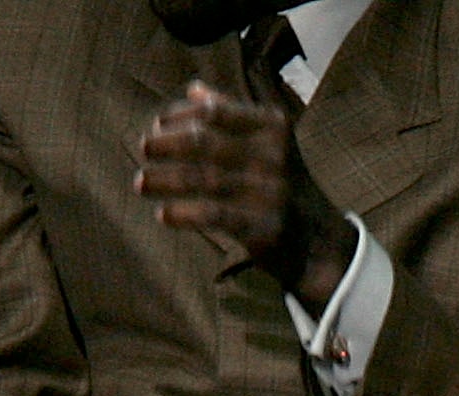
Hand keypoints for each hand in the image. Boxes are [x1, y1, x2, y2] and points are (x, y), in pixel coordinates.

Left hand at [136, 83, 354, 306]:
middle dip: (167, 144)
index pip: (214, 112)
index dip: (179, 116)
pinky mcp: (264, 227)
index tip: (158, 124)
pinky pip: (214, 215)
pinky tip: (163, 214)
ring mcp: (270, 192)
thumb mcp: (268, 144)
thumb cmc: (282, 186)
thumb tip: (194, 89)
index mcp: (273, 127)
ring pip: (203, 179)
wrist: (319, 242)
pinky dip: (184, 214)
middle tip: (143, 149)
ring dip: (164, 180)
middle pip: (204, 143)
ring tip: (140, 183)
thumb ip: (233, 115)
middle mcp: (273, 156)